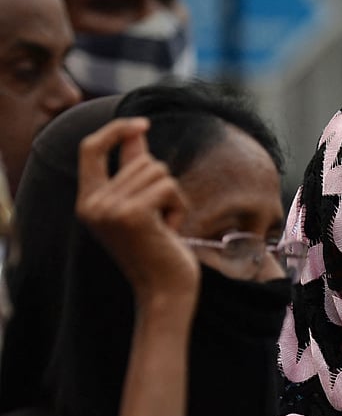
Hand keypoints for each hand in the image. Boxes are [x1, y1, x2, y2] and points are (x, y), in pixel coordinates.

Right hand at [76, 118, 199, 315]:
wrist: (165, 291)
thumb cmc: (158, 249)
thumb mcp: (142, 205)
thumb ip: (135, 169)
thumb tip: (137, 131)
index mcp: (87, 202)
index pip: (89, 149)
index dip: (115, 131)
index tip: (142, 124)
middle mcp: (92, 204)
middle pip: (141, 160)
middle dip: (163, 185)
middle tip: (159, 221)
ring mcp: (109, 209)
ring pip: (159, 171)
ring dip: (173, 197)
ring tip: (164, 226)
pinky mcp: (132, 214)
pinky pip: (169, 186)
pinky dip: (180, 206)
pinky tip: (171, 231)